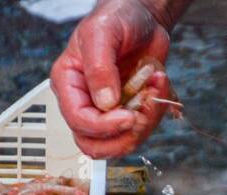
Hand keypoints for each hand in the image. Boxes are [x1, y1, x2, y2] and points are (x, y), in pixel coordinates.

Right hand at [50, 0, 177, 158]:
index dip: (104, 126)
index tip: (128, 116)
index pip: (78, 121)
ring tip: (154, 90)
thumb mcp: (102, 33)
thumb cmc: (116, 18)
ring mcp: (108, 111)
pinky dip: (155, 113)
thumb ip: (100, 67)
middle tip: (142, 116)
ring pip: (121, 143)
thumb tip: (105, 102)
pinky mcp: (130, 112)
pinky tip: (158, 87)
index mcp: (69, 84)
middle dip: (123, 136)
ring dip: (145, 124)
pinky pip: (141, 131)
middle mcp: (85, 102)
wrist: (143, 19)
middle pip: (94, 144)